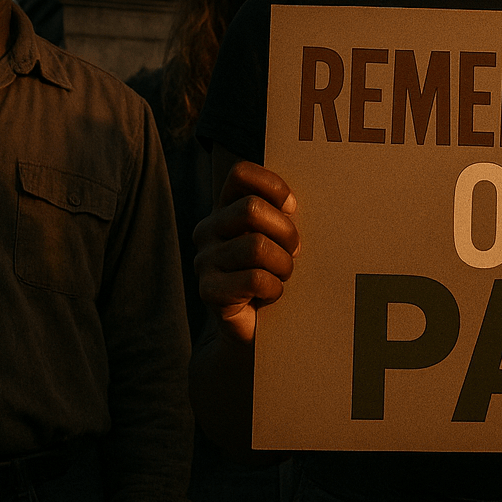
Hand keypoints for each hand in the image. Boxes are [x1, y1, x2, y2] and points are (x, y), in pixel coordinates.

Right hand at [193, 154, 299, 345]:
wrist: (256, 327)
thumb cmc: (274, 273)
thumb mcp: (279, 237)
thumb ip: (282, 213)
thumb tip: (297, 203)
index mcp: (225, 209)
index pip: (240, 174)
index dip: (272, 185)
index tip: (292, 207)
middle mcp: (208, 229)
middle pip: (251, 209)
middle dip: (285, 232)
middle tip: (294, 252)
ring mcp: (204, 260)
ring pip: (257, 246)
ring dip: (282, 265)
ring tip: (282, 276)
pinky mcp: (208, 290)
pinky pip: (254, 279)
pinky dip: (274, 288)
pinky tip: (271, 294)